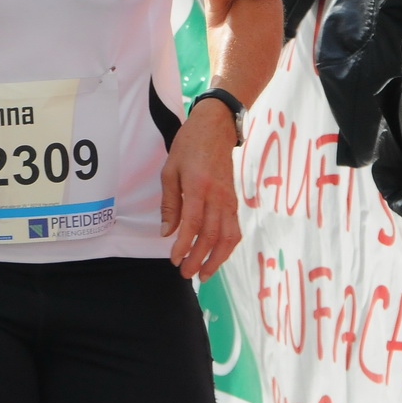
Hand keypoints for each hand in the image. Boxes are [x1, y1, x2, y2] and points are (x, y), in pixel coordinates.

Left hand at [160, 100, 240, 279]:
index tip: (174, 259)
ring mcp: (229, 200)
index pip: (192, 225)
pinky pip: (234, 229)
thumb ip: (170, 203)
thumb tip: (167, 232)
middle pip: (211, 236)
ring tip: (203, 273)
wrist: (215, 128)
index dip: (184, 246)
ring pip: (228, 237)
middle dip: (198, 259)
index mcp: (198, 186)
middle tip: (186, 274)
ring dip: (216, 259)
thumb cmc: (188, 146)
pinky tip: (218, 256)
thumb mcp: (170, 170)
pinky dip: (227, 247)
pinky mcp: (235, 201)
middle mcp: (217, 196)